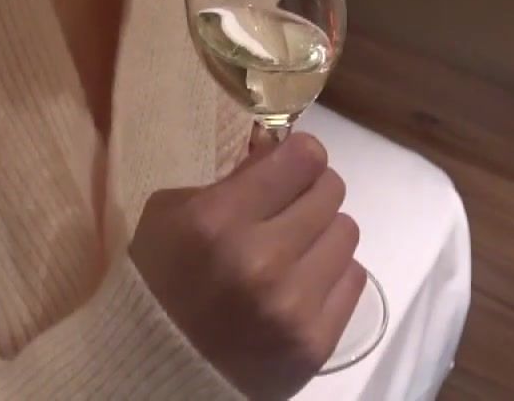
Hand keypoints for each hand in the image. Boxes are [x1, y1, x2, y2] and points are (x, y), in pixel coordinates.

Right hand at [130, 133, 366, 399]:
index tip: (288, 165)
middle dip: (309, 192)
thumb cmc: (158, 280)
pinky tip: (302, 282)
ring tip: (294, 249)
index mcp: (217, 220)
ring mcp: (294, 304)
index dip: (298, 156)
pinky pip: (355, 278)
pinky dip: (331, 274)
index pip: (303, 158)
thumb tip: (279, 145)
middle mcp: (262, 259)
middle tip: (288, 208)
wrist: (160, 368)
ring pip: (346, 231)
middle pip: (330, 190)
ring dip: (322, 233)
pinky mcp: (317, 341)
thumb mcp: (172, 214)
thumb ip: (230, 177)